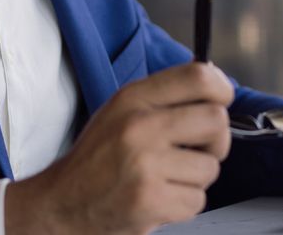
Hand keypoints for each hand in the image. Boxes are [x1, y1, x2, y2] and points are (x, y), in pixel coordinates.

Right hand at [3, 62, 234, 234]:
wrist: (61, 204)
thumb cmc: (96, 159)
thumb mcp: (120, 111)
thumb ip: (163, 98)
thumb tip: (215, 88)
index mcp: (133, 98)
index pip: (199, 77)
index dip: (222, 89)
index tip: (221, 102)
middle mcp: (139, 126)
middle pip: (216, 121)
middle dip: (216, 140)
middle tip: (198, 150)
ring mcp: (145, 164)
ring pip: (210, 167)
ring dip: (195, 178)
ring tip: (165, 178)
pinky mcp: (150, 200)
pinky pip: (197, 200)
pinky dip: (183, 204)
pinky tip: (159, 197)